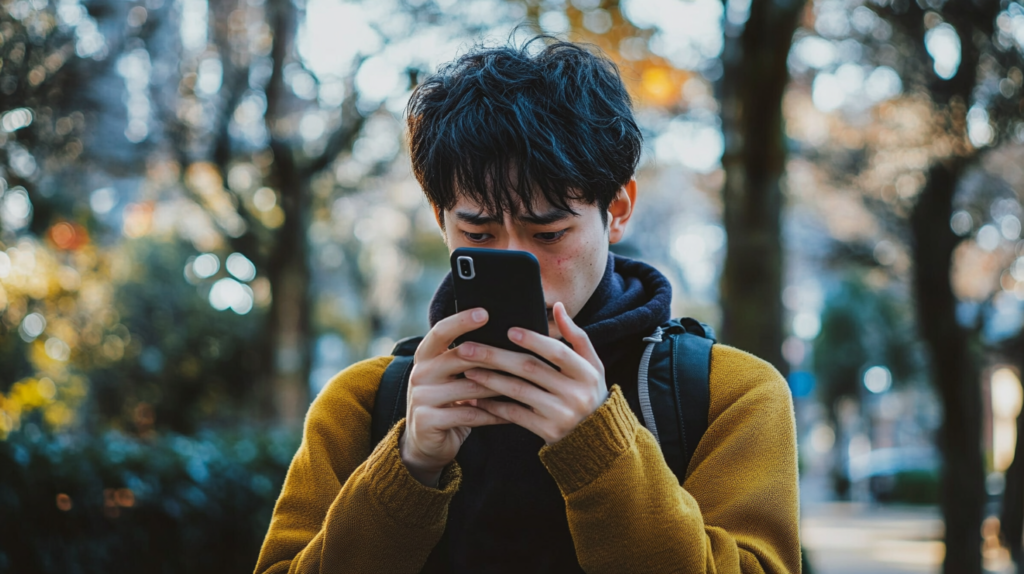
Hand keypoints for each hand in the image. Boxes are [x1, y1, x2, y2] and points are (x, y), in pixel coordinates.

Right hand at [399, 308, 507, 486]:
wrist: (426, 443)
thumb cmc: (449, 402)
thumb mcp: (451, 377)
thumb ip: (467, 358)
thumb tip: (506, 336)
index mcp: (425, 356)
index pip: (441, 331)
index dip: (462, 321)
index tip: (485, 313)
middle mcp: (420, 373)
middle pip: (461, 357)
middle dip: (494, 356)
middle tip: (524, 355)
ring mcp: (421, 397)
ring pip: (471, 387)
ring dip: (501, 386)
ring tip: (527, 384)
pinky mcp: (428, 420)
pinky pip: (470, 414)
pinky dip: (495, 414)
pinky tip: (514, 413)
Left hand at [460, 302, 607, 444]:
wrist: (597, 436)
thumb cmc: (588, 391)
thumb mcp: (592, 364)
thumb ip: (577, 336)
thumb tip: (558, 307)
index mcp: (588, 373)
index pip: (558, 352)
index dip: (533, 340)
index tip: (508, 330)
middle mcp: (576, 394)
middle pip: (531, 369)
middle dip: (497, 356)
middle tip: (469, 348)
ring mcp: (562, 414)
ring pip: (518, 391)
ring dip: (490, 379)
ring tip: (468, 369)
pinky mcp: (548, 431)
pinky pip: (516, 415)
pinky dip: (495, 405)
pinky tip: (478, 396)